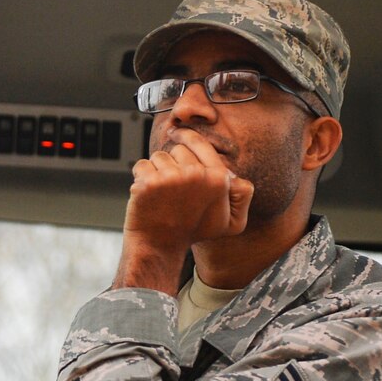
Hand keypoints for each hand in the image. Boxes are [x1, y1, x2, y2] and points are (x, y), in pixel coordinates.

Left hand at [113, 128, 252, 293]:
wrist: (159, 247)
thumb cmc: (192, 231)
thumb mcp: (231, 222)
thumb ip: (241, 196)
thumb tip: (235, 176)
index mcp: (218, 179)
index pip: (200, 143)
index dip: (186, 136)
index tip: (177, 133)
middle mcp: (196, 175)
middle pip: (177, 149)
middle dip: (172, 163)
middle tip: (173, 189)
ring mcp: (171, 178)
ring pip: (158, 156)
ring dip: (156, 171)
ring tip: (161, 195)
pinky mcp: (148, 183)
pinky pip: (141, 165)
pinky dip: (140, 177)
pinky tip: (147, 195)